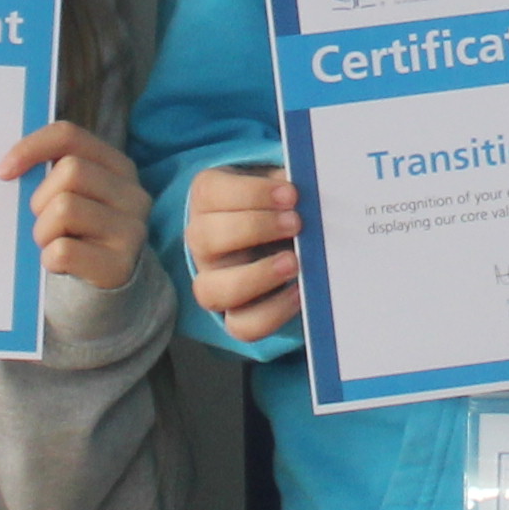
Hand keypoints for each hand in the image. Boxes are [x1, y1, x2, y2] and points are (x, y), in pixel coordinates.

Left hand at [2, 120, 149, 292]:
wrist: (106, 289)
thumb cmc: (79, 234)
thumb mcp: (75, 195)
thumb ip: (54, 173)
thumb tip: (6, 168)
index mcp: (118, 166)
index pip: (70, 136)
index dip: (31, 148)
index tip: (3, 172)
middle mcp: (133, 193)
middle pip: (70, 171)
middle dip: (41, 198)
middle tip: (41, 221)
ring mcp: (131, 229)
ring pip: (64, 209)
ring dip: (43, 231)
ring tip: (52, 242)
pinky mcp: (120, 264)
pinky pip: (63, 251)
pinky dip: (49, 258)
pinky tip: (59, 264)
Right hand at [187, 162, 301, 340]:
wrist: (280, 241)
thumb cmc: (278, 205)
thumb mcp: (279, 186)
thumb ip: (286, 184)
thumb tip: (307, 185)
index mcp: (207, 201)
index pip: (210, 193)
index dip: (250, 193)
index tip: (291, 194)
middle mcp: (202, 243)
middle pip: (205, 238)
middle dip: (254, 228)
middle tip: (296, 223)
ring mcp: (213, 282)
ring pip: (211, 290)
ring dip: (256, 276)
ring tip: (294, 262)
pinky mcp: (234, 316)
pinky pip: (241, 325)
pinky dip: (272, 311)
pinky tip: (300, 291)